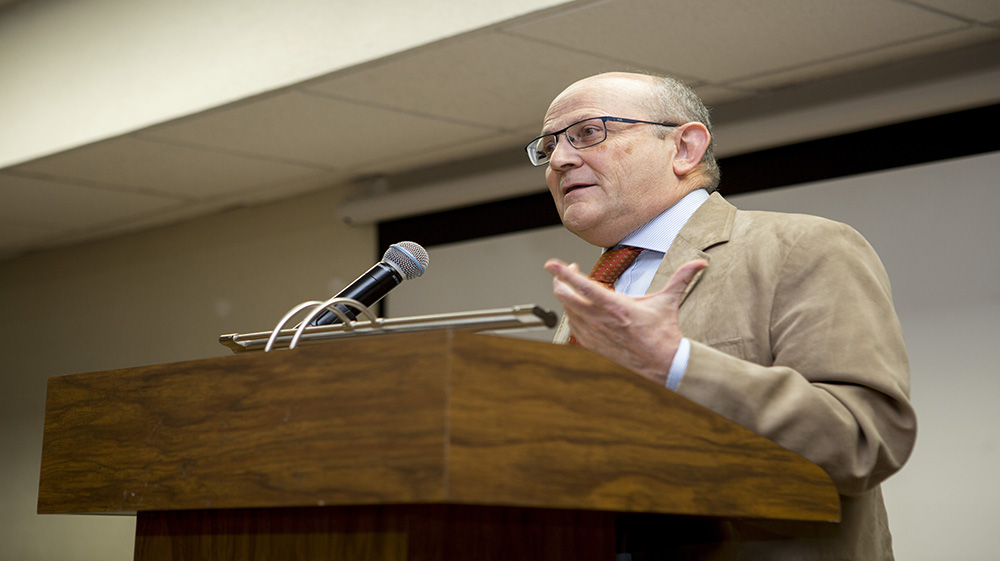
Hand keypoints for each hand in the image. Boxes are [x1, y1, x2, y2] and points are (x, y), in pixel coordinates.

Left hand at [544, 258, 707, 385]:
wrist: (662, 364)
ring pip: (566, 310)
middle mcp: (601, 320)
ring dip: (565, 296)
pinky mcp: (592, 344)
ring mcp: (594, 333)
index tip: (551, 263)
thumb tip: (700, 263)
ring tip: (572, 287)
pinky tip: (577, 307)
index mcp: (616, 307)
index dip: (564, 273)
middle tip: (567, 271)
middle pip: (566, 297)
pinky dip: (570, 313)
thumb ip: (682, 277)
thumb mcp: (669, 301)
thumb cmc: (662, 333)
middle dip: (560, 281)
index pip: (583, 286)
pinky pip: (572, 325)